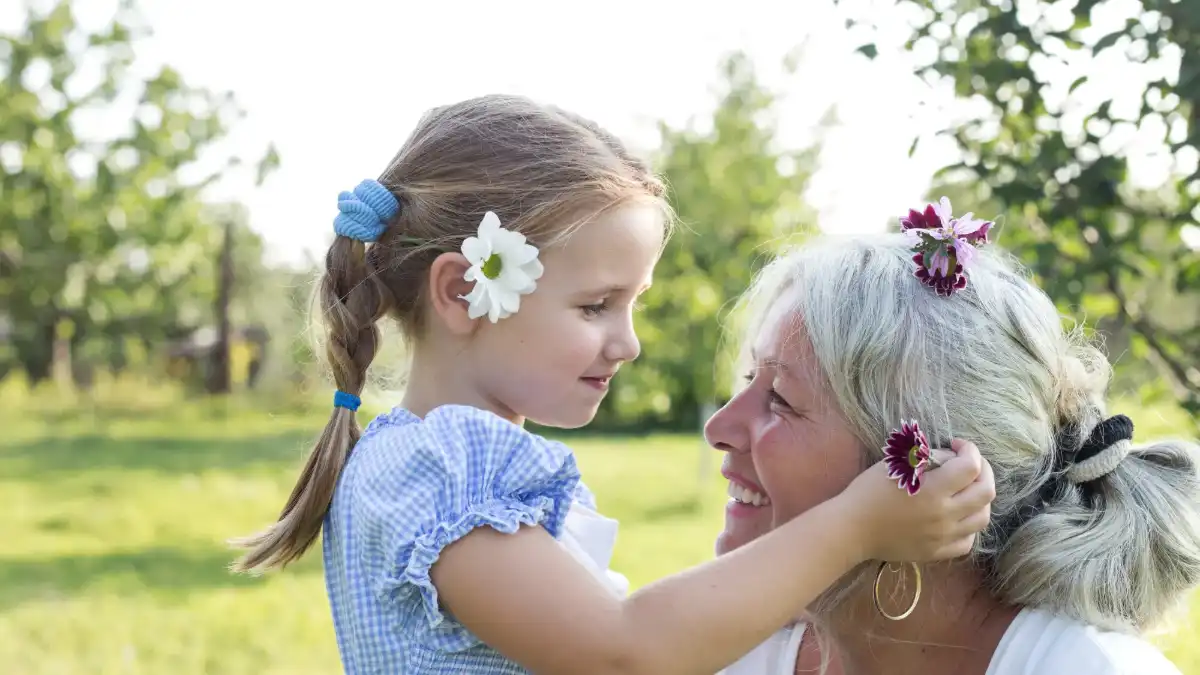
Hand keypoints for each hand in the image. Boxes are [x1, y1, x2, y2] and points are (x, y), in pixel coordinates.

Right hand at [837, 438, 994, 561]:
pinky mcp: (937, 552)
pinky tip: (958, 516)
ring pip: (983, 517)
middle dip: (983, 470)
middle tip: (970, 463)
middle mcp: (944, 515)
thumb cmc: (868, 492)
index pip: (970, 466)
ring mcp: (943, 537)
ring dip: (980, 498)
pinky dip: (969, 525)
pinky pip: (968, 541)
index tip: (956, 445)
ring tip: (967, 490)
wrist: (852, 529)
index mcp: (932, 490)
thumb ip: (925, 457)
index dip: (969, 449)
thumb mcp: (893, 464)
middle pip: (986, 491)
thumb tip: (949, 456)